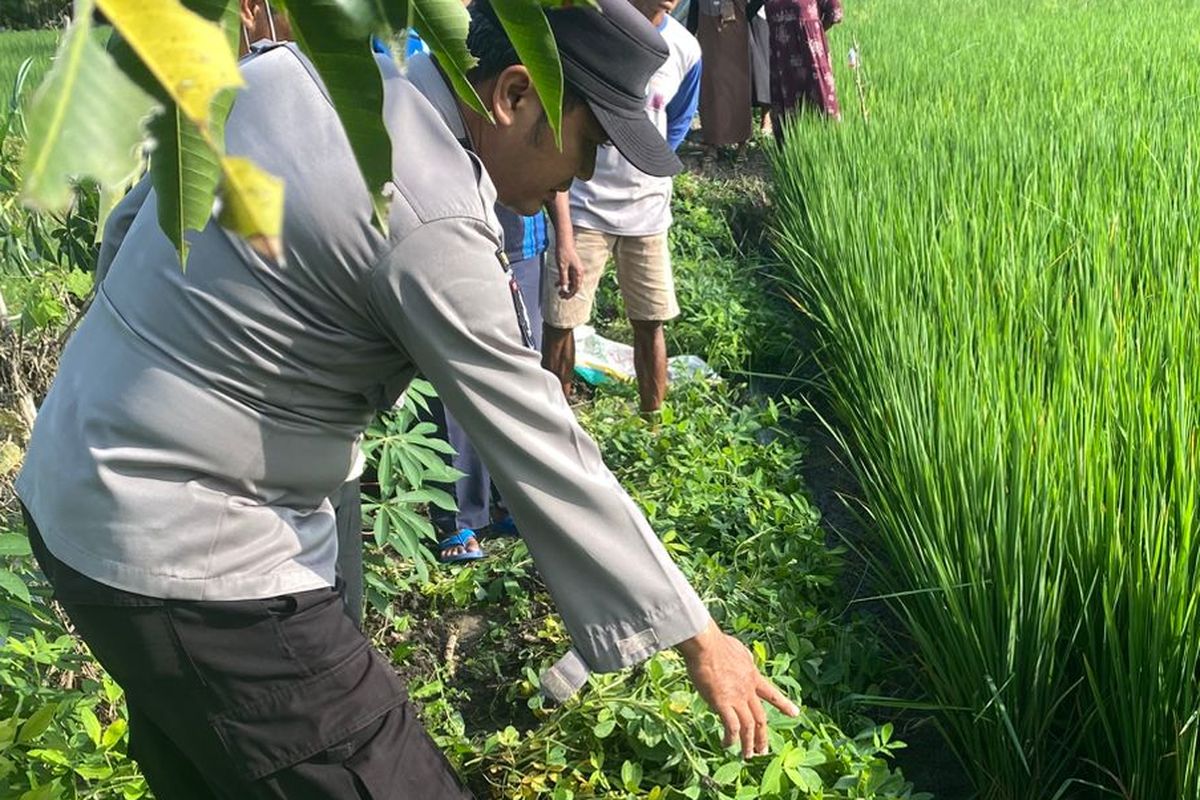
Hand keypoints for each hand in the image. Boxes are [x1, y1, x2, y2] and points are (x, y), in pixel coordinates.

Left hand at [555, 240, 583, 298]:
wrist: (564, 241)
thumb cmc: (563, 252)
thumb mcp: (562, 267)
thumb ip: (563, 279)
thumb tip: (564, 289)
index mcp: (578, 272)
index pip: (576, 288)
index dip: (570, 294)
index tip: (564, 297)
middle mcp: (579, 272)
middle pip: (575, 286)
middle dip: (568, 292)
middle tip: (560, 296)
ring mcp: (576, 269)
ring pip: (571, 282)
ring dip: (565, 287)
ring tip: (558, 291)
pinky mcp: (572, 267)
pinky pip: (569, 277)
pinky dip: (563, 281)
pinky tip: (556, 284)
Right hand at [677, 621, 798, 757]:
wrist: (707, 645)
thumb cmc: (717, 643)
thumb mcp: (739, 649)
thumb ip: (743, 659)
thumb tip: (742, 659)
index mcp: (752, 675)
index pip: (771, 693)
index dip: (783, 704)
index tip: (795, 713)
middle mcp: (748, 689)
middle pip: (760, 717)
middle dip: (762, 736)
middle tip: (764, 750)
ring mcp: (737, 697)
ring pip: (748, 726)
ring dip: (749, 743)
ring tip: (748, 756)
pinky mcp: (723, 703)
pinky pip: (731, 726)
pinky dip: (731, 738)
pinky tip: (727, 744)